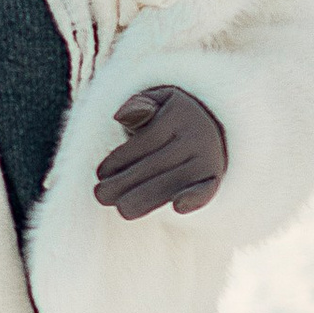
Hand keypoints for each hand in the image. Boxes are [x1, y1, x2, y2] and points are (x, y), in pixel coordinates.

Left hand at [93, 85, 227, 219]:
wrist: (206, 128)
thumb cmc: (165, 118)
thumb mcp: (154, 103)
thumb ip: (138, 107)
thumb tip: (122, 116)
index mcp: (180, 113)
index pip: (146, 140)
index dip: (121, 158)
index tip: (100, 174)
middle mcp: (198, 135)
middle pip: (156, 164)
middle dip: (125, 182)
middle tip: (101, 196)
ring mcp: (208, 158)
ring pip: (173, 181)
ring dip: (146, 198)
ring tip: (122, 209)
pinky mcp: (213, 179)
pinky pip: (206, 190)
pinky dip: (195, 198)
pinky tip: (178, 207)